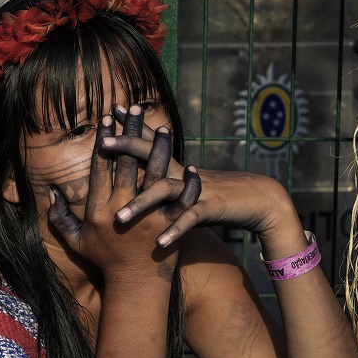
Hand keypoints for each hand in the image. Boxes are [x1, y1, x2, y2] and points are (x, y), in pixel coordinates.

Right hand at [47, 108, 199, 281]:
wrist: (135, 286)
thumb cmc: (105, 261)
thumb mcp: (76, 242)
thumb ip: (60, 218)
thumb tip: (51, 195)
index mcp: (100, 208)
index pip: (102, 167)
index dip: (105, 140)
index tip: (106, 119)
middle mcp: (123, 208)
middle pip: (127, 163)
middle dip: (130, 134)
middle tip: (134, 109)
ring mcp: (148, 216)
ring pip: (154, 175)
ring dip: (159, 149)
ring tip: (163, 127)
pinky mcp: (170, 225)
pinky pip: (182, 200)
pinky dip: (188, 184)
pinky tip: (191, 166)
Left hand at [103, 105, 290, 244]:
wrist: (255, 197)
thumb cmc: (213, 190)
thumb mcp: (186, 179)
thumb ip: (163, 172)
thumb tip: (139, 168)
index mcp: (173, 166)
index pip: (147, 142)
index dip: (129, 128)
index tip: (108, 113)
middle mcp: (181, 173)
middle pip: (151, 156)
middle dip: (126, 148)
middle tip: (102, 144)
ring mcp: (195, 189)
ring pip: (164, 191)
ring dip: (141, 204)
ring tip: (119, 219)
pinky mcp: (209, 208)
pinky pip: (189, 220)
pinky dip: (175, 231)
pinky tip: (159, 244)